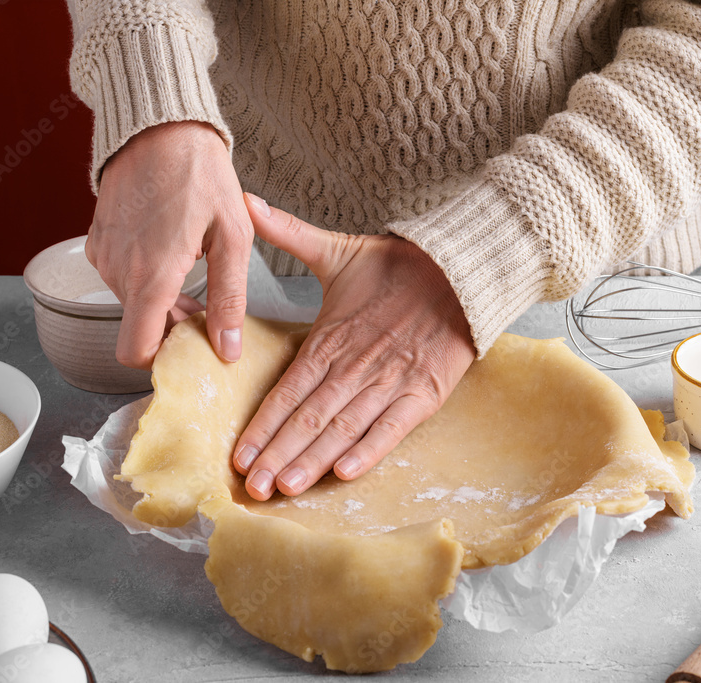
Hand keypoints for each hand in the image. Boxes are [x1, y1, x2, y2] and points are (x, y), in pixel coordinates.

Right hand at [86, 121, 252, 367]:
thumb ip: (230, 299)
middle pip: (139, 326)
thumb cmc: (201, 175)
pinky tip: (172, 254)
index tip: (190, 348)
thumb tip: (227, 349)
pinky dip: (144, 277)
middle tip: (208, 307)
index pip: (135, 351)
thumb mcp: (233, 239)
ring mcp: (103, 254)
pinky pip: (120, 275)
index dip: (161, 358)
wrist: (160, 126)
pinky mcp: (98, 238)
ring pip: (131, 302)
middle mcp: (118, 271)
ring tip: (195, 274)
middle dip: (172, 325)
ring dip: (160, 300)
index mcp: (151, 277)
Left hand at [233, 193, 475, 498]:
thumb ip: (288, 233)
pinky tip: (345, 474)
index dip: (261, 424)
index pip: (287, 389)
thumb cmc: (399, 267)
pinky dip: (370, 451)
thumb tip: (246, 201)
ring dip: (313, 460)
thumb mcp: (338, 250)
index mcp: (330, 338)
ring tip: (285, 488)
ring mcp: (389, 382)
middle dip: (277, 454)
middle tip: (251, 489)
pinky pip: (392, 428)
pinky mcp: (424, 393)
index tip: (238, 455)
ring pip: (343, 428)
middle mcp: (354, 365)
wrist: (462, 269)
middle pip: (308, 417)